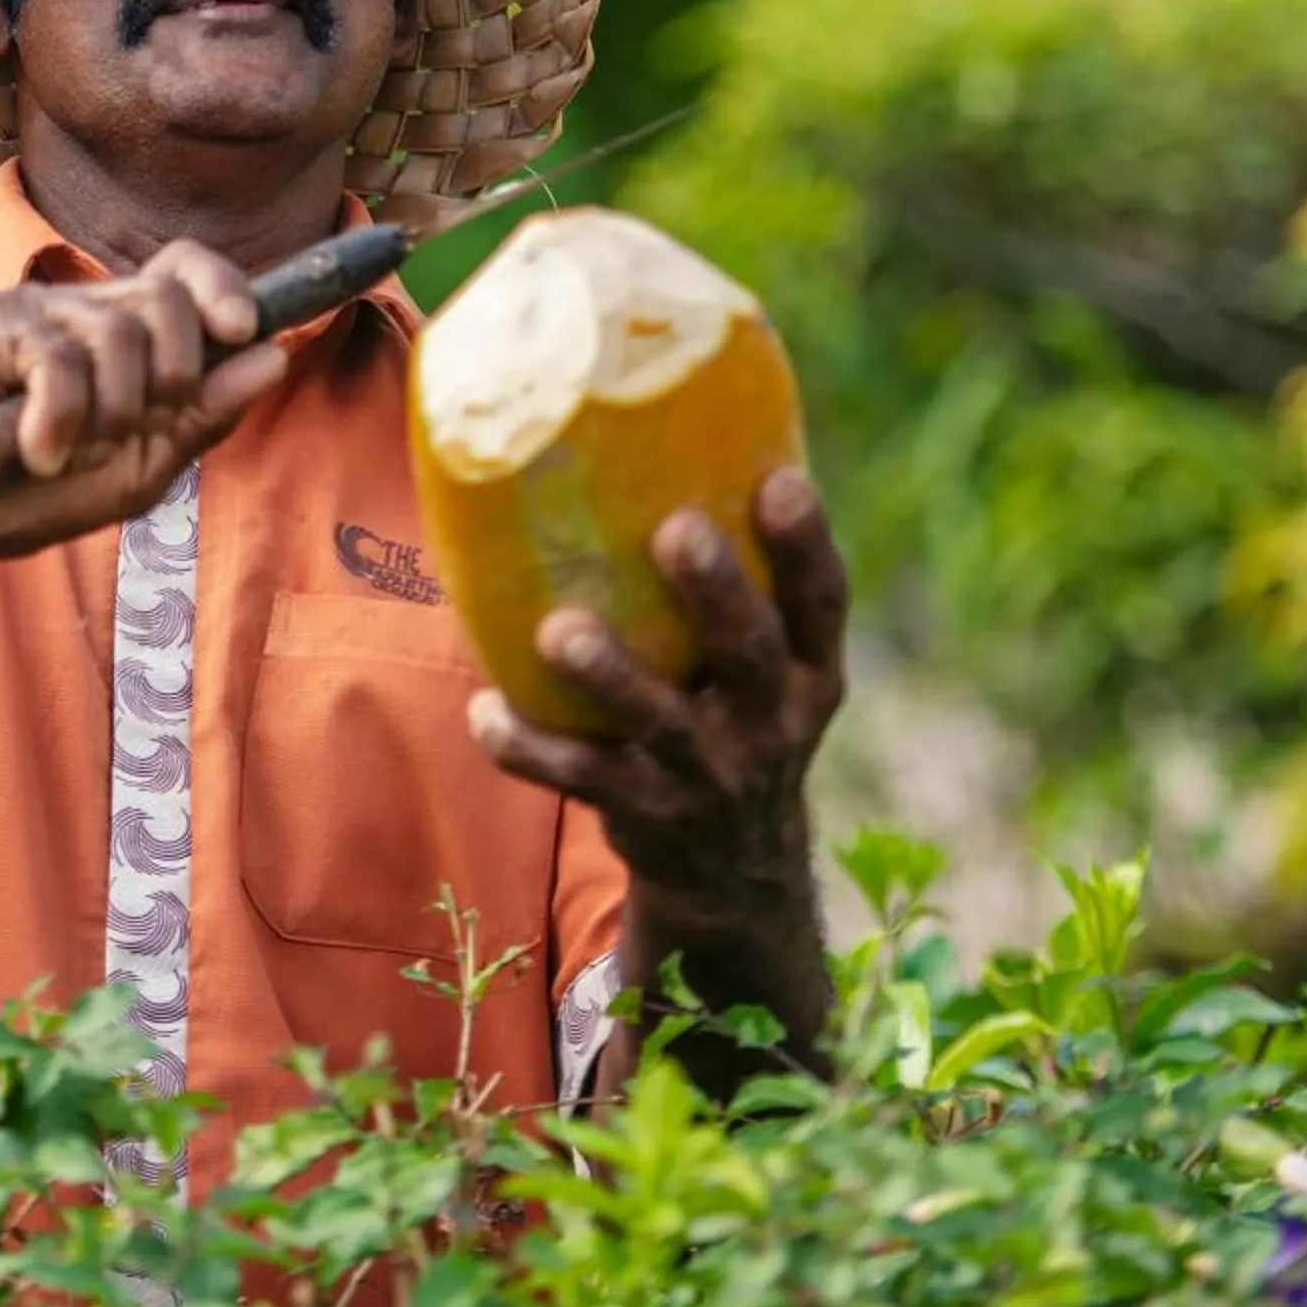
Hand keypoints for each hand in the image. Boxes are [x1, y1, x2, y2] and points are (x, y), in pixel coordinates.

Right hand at [0, 240, 290, 561]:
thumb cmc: (30, 492)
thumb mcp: (137, 468)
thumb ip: (203, 414)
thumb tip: (273, 355)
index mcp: (124, 336)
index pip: (187, 271)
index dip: (223, 285)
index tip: (240, 327)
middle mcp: (83, 309)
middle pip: (168, 297)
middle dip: (172, 374)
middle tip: (126, 430)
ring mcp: (37, 309)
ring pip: (121, 333)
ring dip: (109, 415)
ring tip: (66, 452)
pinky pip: (62, 360)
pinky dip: (60, 422)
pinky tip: (35, 451)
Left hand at [469, 467, 848, 907]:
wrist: (731, 869)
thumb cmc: (728, 714)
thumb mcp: (765, 665)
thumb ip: (732, 582)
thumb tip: (654, 436)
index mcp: (805, 669)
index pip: (821, 601)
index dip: (805, 543)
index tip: (779, 480)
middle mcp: (768, 722)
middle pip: (747, 653)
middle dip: (715, 592)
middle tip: (676, 531)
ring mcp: (705, 773)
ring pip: (658, 722)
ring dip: (610, 675)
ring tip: (561, 629)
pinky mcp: (643, 813)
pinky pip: (578, 778)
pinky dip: (528, 749)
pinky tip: (485, 710)